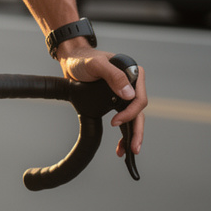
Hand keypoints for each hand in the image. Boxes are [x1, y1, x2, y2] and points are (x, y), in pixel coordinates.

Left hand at [54, 39, 146, 156]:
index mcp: (133, 74)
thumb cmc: (83, 59)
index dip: (130, 113)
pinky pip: (124, 117)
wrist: (71, 60)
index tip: (115, 122)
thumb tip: (128, 93)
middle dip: (137, 131)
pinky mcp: (116, 99)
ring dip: (132, 134)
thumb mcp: (96, 64)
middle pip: (139, 111)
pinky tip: (120, 143)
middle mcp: (132, 84)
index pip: (139, 99)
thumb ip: (113, 75)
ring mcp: (124, 93)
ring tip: (127, 150)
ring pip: (134, 117)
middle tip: (134, 148)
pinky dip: (124, 130)